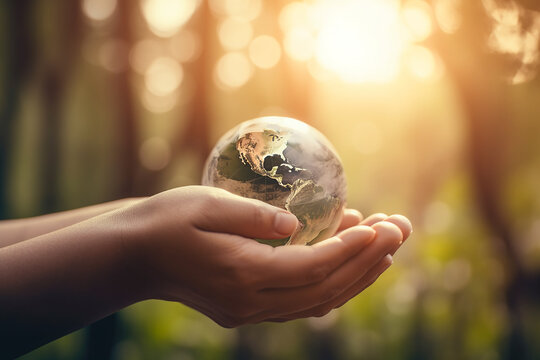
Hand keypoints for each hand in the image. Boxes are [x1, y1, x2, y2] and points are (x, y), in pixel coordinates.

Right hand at [122, 186, 411, 326]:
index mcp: (240, 273)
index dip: (348, 249)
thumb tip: (294, 223)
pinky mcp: (245, 309)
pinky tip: (347, 264)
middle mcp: (249, 301)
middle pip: (322, 290)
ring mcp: (248, 311)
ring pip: (315, 302)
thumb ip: (251, 216)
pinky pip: (299, 303)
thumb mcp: (204, 204)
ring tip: (384, 250)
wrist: (134, 258)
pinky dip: (328, 284)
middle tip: (396, 233)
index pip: (310, 266)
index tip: (379, 227)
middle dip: (363, 263)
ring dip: (353, 277)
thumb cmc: (165, 222)